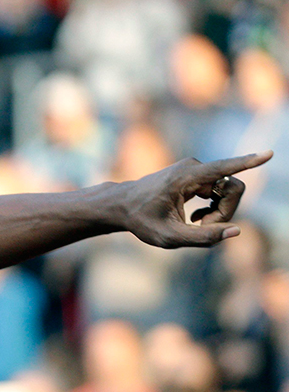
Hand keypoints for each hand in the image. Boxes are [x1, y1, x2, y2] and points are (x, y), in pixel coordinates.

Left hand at [119, 151, 271, 248]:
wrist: (122, 206)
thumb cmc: (142, 221)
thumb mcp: (169, 237)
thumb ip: (203, 238)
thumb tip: (237, 231)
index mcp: (185, 177)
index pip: (224, 168)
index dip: (248, 162)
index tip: (269, 153)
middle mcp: (194, 167)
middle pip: (233, 189)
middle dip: (225, 212)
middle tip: (201, 227)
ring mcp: (196, 170)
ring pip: (228, 192)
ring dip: (218, 212)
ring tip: (195, 223)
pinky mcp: (197, 175)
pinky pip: (220, 191)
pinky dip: (213, 208)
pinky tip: (195, 218)